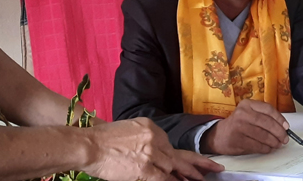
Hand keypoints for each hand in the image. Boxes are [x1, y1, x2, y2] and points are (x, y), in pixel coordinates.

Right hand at [85, 117, 221, 180]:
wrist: (88, 144)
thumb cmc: (102, 139)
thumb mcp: (128, 130)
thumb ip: (144, 139)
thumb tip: (154, 154)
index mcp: (150, 127)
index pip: (171, 144)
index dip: (183, 156)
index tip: (193, 163)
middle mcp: (154, 138)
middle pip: (179, 155)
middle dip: (197, 165)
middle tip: (215, 170)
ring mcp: (151, 154)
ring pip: (174, 168)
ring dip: (188, 177)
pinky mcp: (145, 169)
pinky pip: (164, 179)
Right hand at [201, 99, 289, 154]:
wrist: (219, 135)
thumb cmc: (239, 124)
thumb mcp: (249, 114)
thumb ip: (264, 117)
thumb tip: (284, 127)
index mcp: (247, 104)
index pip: (268, 109)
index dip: (280, 119)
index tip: (287, 127)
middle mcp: (242, 113)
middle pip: (267, 123)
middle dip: (279, 132)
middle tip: (285, 139)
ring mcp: (239, 126)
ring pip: (263, 135)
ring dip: (274, 142)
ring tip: (277, 144)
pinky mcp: (237, 140)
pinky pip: (257, 145)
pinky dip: (266, 148)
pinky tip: (268, 149)